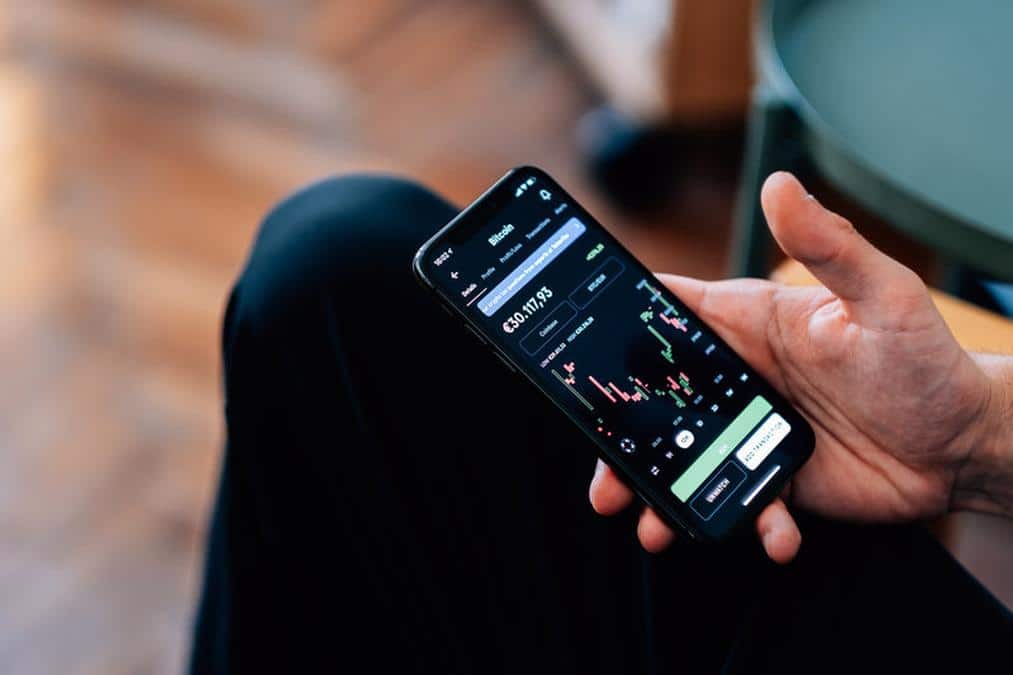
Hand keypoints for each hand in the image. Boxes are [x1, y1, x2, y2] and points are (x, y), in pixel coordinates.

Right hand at [590, 172, 1005, 562]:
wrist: (964, 444)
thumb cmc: (926, 360)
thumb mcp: (882, 297)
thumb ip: (829, 245)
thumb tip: (780, 184)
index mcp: (751, 324)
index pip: (671, 314)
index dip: (618, 324)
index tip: (571, 344)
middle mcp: (741, 377)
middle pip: (658, 399)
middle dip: (622, 436)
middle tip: (604, 471)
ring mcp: (751, 430)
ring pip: (684, 457)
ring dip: (661, 491)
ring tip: (650, 522)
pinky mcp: (773, 476)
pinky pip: (741, 500)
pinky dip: (746, 522)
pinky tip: (771, 536)